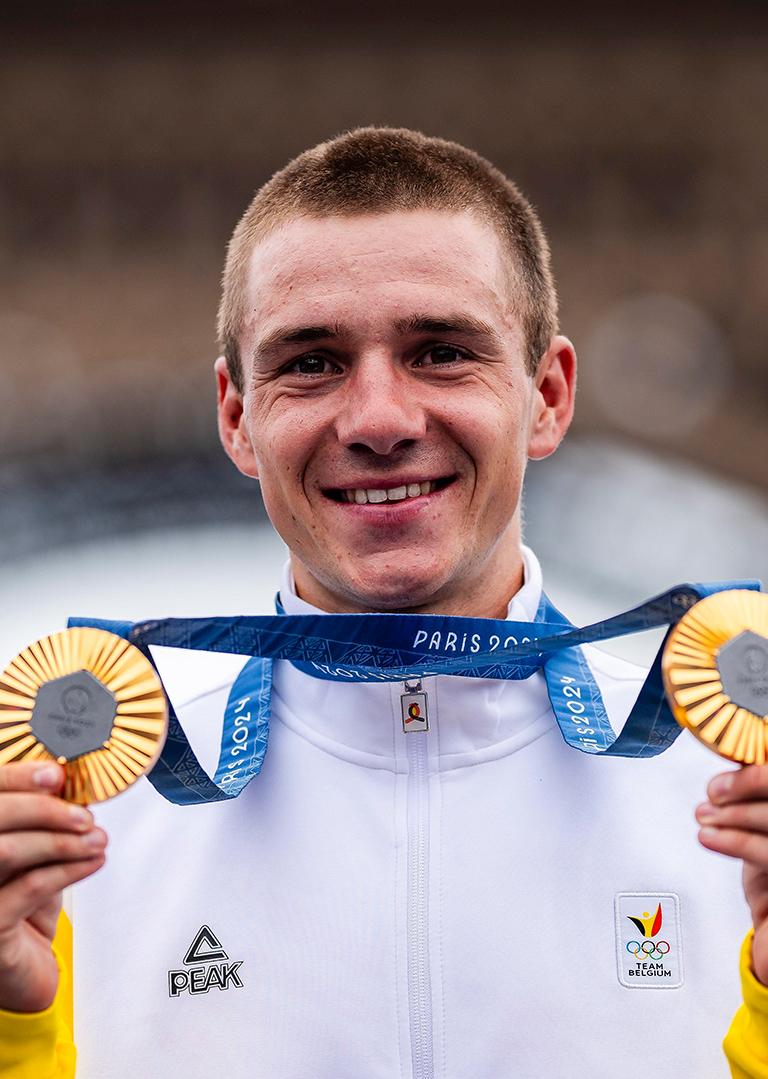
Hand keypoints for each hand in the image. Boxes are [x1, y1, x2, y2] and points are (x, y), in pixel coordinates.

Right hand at [0, 761, 106, 1012]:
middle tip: (84, 816)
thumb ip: (42, 821)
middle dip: (45, 809)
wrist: (23, 971)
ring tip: (96, 840)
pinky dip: (69, 869)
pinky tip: (94, 862)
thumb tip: (71, 784)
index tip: (56, 774)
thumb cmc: (23, 909)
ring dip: (62, 840)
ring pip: (6, 850)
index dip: (18, 777)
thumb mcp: (34, 856)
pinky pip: (30, 887)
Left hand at [697, 765, 767, 985]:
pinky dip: (733, 840)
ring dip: (733, 814)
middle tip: (714, 792)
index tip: (735, 763)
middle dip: (748, 784)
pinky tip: (708, 836)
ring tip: (704, 816)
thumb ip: (752, 792)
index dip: (758, 771)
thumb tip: (730, 758)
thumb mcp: (759, 823)